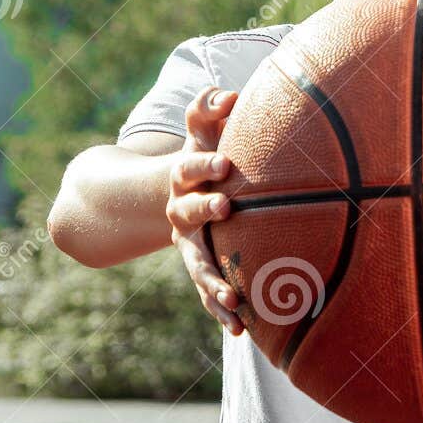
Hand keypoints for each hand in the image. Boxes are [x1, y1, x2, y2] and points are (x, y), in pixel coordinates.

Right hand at [167, 85, 243, 335]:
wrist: (186, 191)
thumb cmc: (206, 153)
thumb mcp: (204, 129)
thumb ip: (210, 108)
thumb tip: (229, 94)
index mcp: (182, 177)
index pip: (189, 167)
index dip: (203, 163)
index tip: (226, 162)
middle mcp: (180, 213)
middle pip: (188, 213)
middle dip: (205, 210)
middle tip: (226, 208)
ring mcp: (189, 246)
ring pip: (198, 265)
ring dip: (213, 282)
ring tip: (234, 298)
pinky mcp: (202, 269)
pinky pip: (209, 292)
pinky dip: (222, 311)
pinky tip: (242, 329)